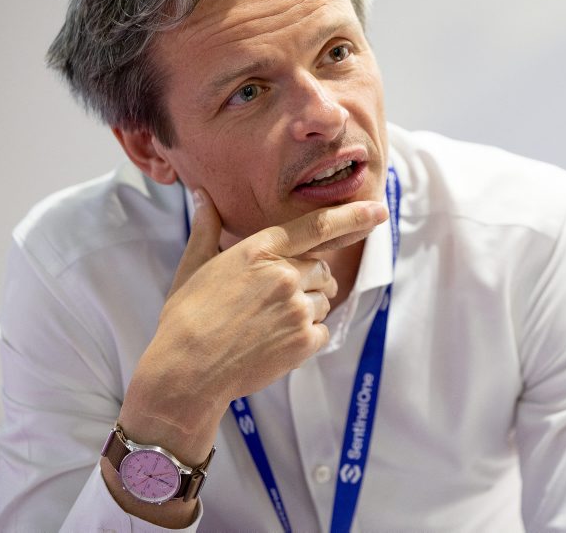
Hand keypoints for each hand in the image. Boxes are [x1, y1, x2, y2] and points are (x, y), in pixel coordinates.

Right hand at [117, 190, 388, 463]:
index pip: (317, 227)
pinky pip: (322, 329)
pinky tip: (275, 341)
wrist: (186, 371)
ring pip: (324, 299)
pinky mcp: (303, 341)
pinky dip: (306, 336)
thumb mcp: (194, 264)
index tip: (378, 210)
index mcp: (259, 251)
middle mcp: (284, 275)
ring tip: (269, 322)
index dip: (353, 216)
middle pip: (321, 268)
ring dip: (307, 307)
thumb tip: (201, 194)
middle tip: (275, 298)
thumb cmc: (186, 316)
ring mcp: (296, 309)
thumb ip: (207, 226)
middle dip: (308, 280)